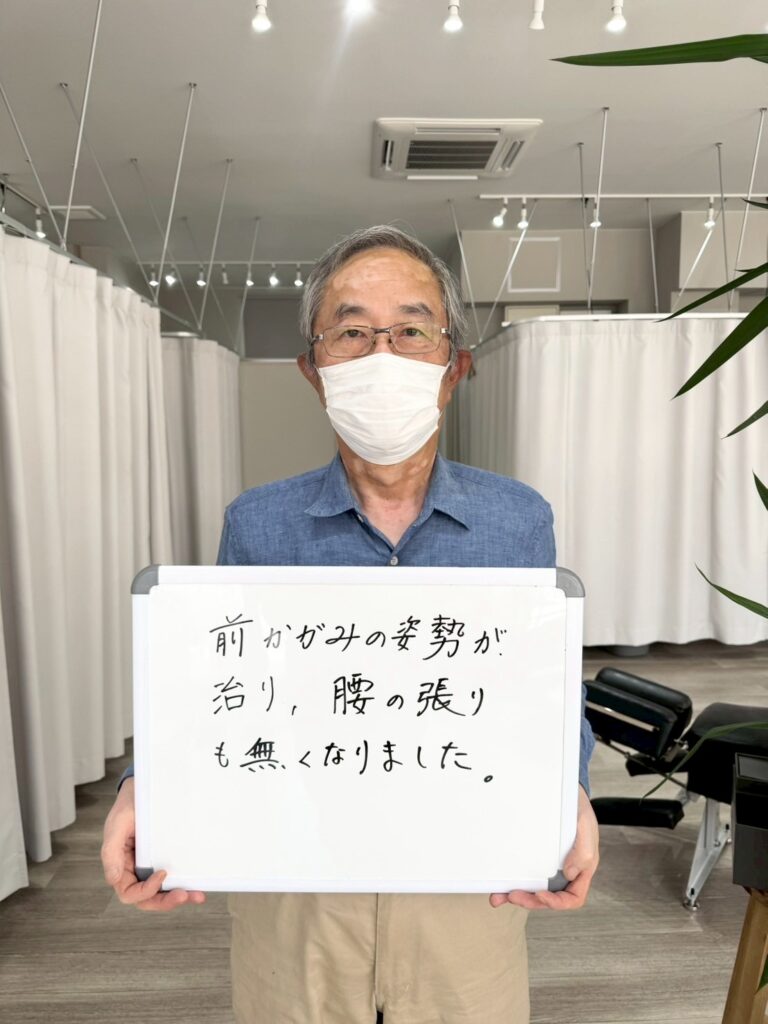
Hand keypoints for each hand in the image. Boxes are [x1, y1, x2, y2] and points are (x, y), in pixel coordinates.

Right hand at [101, 777, 205, 911]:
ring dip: (178, 897)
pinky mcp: (165, 859)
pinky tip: (198, 887)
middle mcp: (135, 870)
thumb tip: (114, 880)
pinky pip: (173, 878)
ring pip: (161, 893)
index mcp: (120, 866)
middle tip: (184, 896)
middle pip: (147, 899)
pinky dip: (184, 884)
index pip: (128, 892)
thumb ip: (111, 852)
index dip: (144, 892)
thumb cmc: (129, 805)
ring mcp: (150, 867)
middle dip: (164, 902)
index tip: (162, 875)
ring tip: (197, 896)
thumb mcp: (117, 824)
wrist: (144, 789)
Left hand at [489, 784, 598, 910]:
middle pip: (549, 897)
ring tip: (498, 897)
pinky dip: (511, 881)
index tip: (541, 895)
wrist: (564, 792)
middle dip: (531, 901)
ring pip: (534, 889)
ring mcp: (549, 866)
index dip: (557, 902)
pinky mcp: (535, 856)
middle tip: (514, 897)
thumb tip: (570, 873)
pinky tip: (498, 885)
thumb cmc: (578, 810)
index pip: (572, 897)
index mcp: (580, 870)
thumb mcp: (586, 826)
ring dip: (517, 896)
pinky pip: (524, 873)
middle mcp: (564, 872)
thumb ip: (583, 851)